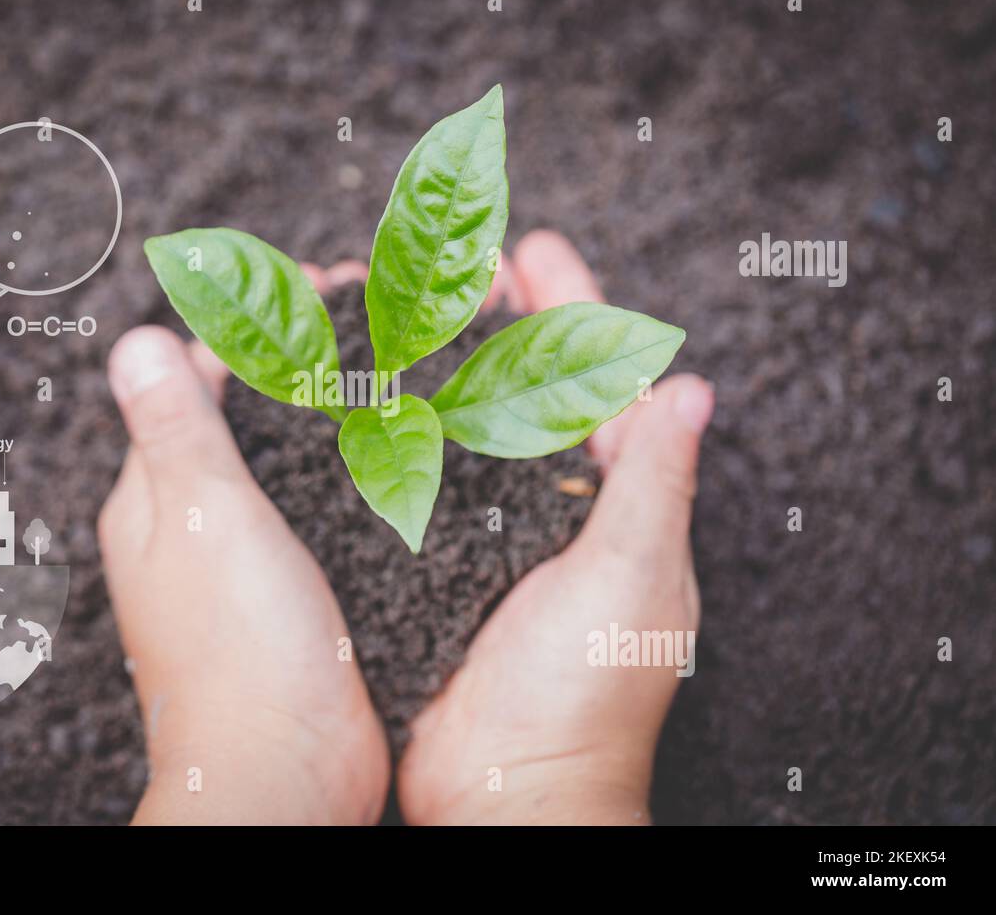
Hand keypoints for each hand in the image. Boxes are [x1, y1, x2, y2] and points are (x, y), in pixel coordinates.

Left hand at [99, 261, 387, 823]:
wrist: (284, 771)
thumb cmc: (237, 646)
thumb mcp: (203, 516)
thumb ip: (176, 427)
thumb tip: (135, 339)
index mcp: (151, 498)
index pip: (190, 381)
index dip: (253, 326)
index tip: (322, 288)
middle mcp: (189, 527)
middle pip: (239, 418)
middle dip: (297, 362)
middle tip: (373, 320)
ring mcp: (240, 566)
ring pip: (281, 464)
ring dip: (325, 413)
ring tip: (395, 368)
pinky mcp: (290, 597)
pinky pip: (313, 514)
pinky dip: (346, 473)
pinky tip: (397, 455)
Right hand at [396, 231, 713, 823]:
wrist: (507, 793)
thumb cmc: (586, 697)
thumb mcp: (634, 578)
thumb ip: (654, 481)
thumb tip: (691, 386)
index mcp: (609, 499)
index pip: (592, 377)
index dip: (567, 304)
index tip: (530, 248)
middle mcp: (543, 506)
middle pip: (516, 385)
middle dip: (484, 318)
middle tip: (443, 263)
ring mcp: (480, 534)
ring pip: (453, 423)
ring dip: (426, 362)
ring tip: (386, 309)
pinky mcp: (423, 563)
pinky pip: (405, 480)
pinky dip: (382, 431)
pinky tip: (350, 396)